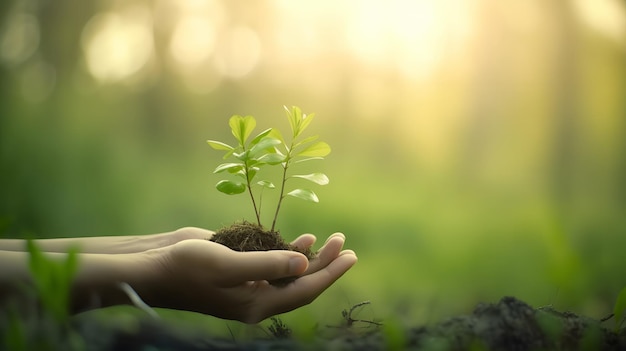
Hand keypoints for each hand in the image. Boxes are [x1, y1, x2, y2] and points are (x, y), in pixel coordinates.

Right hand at [145, 232, 356, 322]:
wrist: (153, 265)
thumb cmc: (186, 268)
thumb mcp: (228, 265)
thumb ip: (268, 264)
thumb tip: (304, 263)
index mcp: (256, 304)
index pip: (304, 290)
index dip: (330, 274)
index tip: (351, 256)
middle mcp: (256, 295)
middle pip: (300, 281)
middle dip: (324, 263)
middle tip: (344, 243)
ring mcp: (249, 281)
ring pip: (289, 271)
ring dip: (309, 255)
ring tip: (329, 238)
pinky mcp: (240, 265)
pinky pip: (273, 260)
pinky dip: (288, 250)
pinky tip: (302, 239)